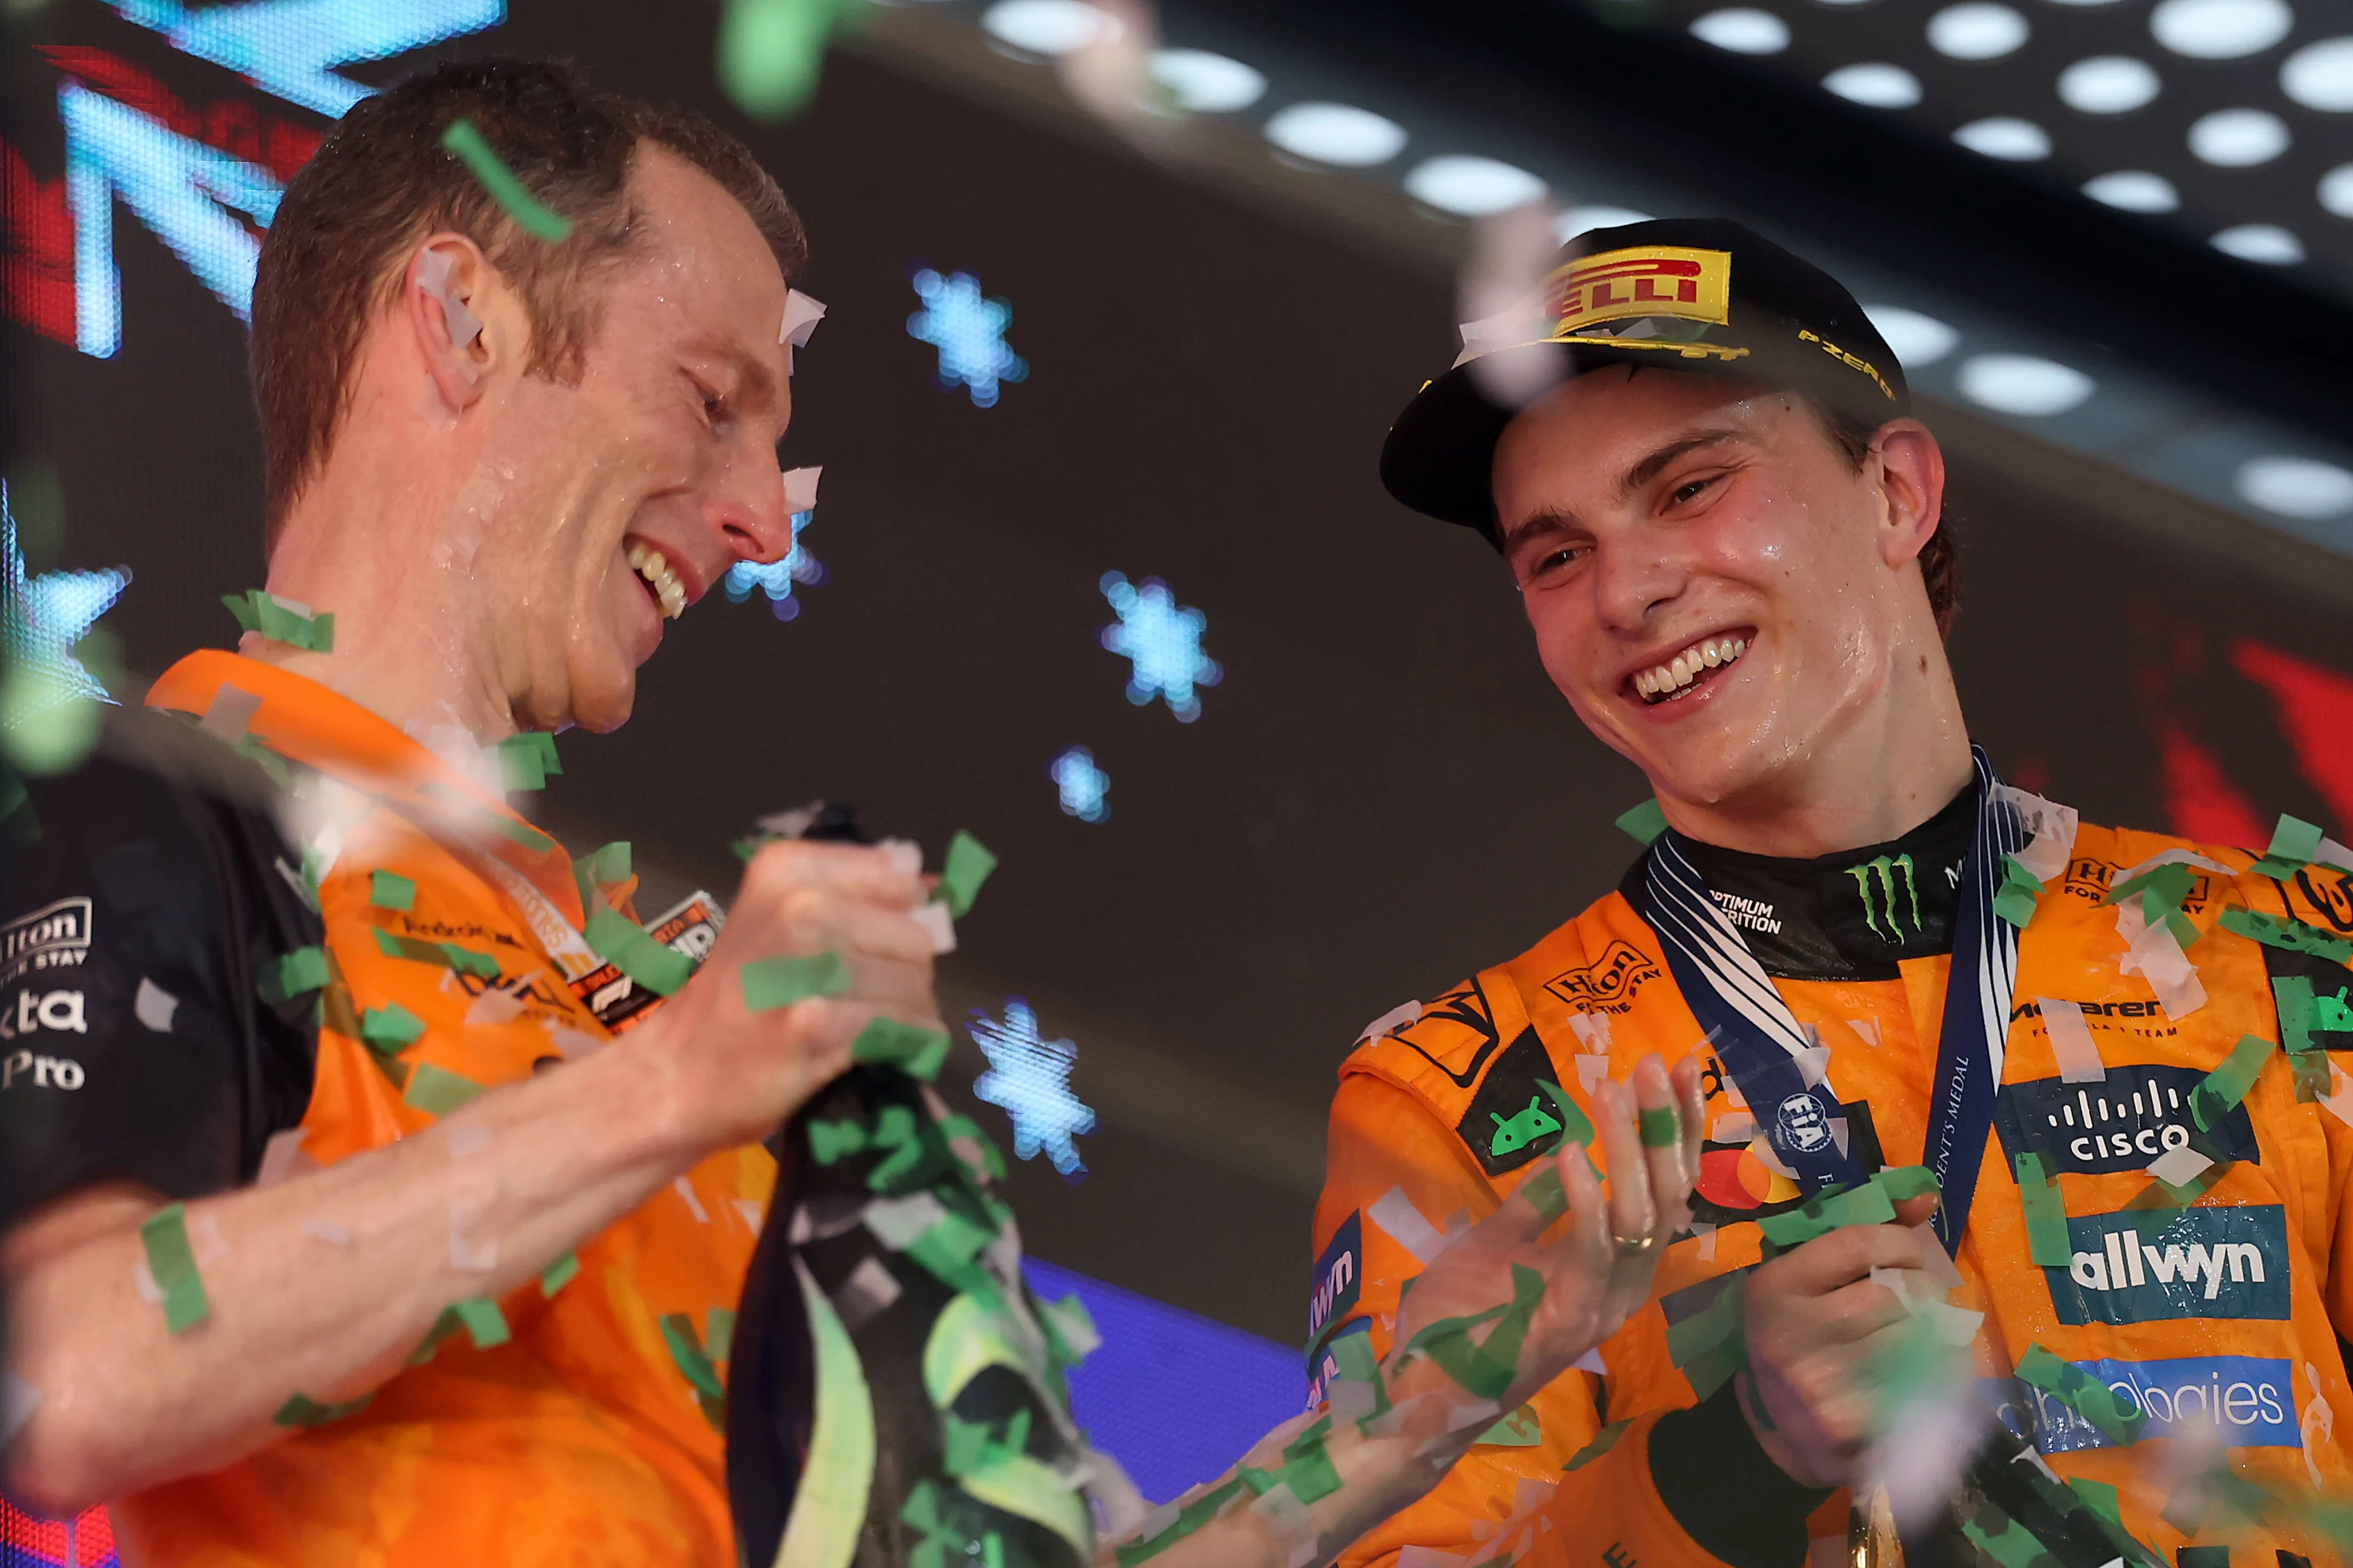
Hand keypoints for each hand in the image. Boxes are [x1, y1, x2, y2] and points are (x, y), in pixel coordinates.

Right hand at [631, 839, 945, 1151]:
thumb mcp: (776, 919)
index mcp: (787, 869)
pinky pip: (906, 1027)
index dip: (900, 918)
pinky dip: (906, 1045)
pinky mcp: (818, 1024)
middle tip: (862, 999)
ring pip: (916, 984)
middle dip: (905, 972)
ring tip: (863, 1028)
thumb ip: (851, 895)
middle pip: (915, 935)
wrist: (675, 1074)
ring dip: (907, 1014)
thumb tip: (930, 882)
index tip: (872, 948)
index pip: (901, 876)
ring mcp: (808, 965)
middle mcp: (799, 905)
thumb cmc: (736, 997)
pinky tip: (875, 1051)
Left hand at [1388, 1053, 1705, 1417]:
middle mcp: (1624, 1289)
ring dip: (1627, 1147)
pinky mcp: (1567, 1321)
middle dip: (1663, 1126)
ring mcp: (1599, 1309)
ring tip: (1611, 1089)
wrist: (1420, 1391)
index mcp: (1616, 1270)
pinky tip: (1576, 1153)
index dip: (1677, 1129)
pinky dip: (1587, 1199)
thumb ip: (1538, 1205)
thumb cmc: (1460, 1320)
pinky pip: (1592, 1253)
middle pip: (1667, 1197)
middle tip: (1652, 1063)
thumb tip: (1568, 1150)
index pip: (1666, 1189)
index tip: (1677, 1069)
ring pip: (1638, 1218)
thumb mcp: (1501, 1243)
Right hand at [1735, 1190, 1942, 1485]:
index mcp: (1773, 1288)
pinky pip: (1928, 1381)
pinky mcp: (1855, 1425)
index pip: (1859, 1242)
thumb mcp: (1809, 1280)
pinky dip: (1942, 1369)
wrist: (1785, 1431)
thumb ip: (1861, 1234)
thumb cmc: (1802, 1337)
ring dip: (1936, 1327)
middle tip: (1918, 1295)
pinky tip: (1927, 1367)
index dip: (1899, 1242)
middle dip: (1922, 1287)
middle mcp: (1792, 1334)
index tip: (1904, 1254)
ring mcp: (1823, 1384)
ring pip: (1919, 1335)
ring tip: (1922, 1329)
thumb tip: (1925, 1196)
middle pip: (1897, 1290)